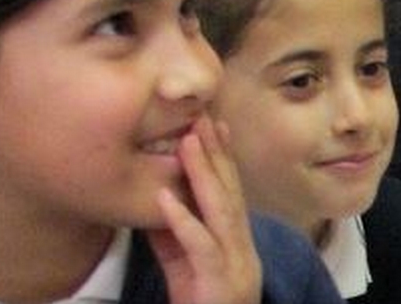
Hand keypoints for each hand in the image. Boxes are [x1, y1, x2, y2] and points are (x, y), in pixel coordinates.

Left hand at [148, 115, 261, 303]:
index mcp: (235, 243)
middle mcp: (242, 249)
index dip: (224, 157)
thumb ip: (173, 234)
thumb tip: (158, 197)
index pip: (231, 192)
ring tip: (186, 142)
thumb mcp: (182, 266)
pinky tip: (165, 198)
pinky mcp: (219, 284)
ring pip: (222, 212)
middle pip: (231, 193)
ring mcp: (235, 266)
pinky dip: (183, 221)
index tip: (214, 123)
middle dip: (217, 153)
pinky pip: (200, 248)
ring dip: (204, 174)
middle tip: (202, 117)